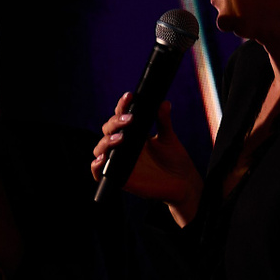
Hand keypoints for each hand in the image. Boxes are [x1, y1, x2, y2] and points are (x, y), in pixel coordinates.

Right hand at [92, 96, 201, 222]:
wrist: (182, 183)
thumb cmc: (175, 161)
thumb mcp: (168, 138)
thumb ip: (163, 121)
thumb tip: (163, 102)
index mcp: (133, 135)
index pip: (120, 117)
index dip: (121, 106)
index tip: (130, 97)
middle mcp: (122, 147)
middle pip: (107, 130)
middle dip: (115, 122)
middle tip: (129, 119)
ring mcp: (118, 161)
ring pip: (100, 148)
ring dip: (106, 141)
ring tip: (121, 138)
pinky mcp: (117, 177)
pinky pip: (97, 171)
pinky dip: (96, 165)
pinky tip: (104, 159)